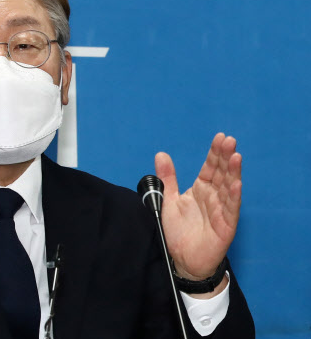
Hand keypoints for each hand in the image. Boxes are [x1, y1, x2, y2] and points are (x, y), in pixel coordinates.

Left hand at [156, 133, 241, 281]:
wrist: (182, 259)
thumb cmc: (179, 230)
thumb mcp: (169, 199)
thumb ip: (167, 178)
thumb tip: (161, 154)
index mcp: (201, 189)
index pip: (210, 167)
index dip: (215, 153)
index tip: (219, 137)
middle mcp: (213, 197)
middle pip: (222, 174)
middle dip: (226, 157)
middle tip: (229, 141)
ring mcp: (221, 211)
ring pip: (229, 188)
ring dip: (233, 173)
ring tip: (236, 157)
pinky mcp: (225, 226)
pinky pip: (230, 209)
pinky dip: (233, 196)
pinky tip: (236, 184)